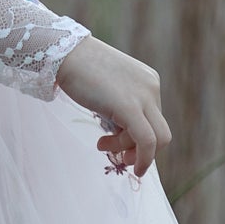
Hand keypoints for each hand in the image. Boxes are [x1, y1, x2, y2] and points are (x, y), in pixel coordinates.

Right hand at [54, 35, 170, 176]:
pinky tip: (134, 170)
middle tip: (118, 155)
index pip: (153, 119)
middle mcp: (152, 88)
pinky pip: (146, 142)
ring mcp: (144, 97)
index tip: (114, 140)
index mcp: (148, 81)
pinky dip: (143, 160)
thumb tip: (122, 134)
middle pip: (159, 131)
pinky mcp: (130, 108)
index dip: (136, 136)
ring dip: (131, 153)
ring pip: (155, 140)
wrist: (65, 53)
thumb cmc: (78, 68)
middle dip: (140, 149)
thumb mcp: (109, 87)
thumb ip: (120, 106)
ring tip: (102, 145)